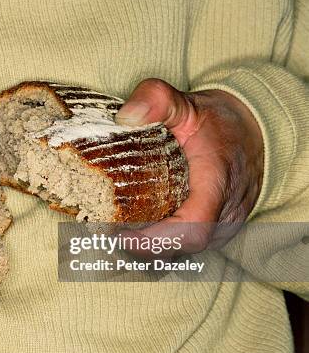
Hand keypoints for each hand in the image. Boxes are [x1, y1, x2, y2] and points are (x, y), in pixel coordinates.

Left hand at [115, 78, 263, 252]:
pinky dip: (156, 243)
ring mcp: (223, 228)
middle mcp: (225, 215)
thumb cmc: (217, 122)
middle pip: (178, 248)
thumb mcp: (185, 103)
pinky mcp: (215, 232)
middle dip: (138, 245)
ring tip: (111, 230)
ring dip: (145, 247)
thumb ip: (157, 100)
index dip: (153, 240)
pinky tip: (132, 230)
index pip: (192, 229)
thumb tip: (126, 116)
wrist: (252, 132)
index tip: (118, 233)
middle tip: (101, 230)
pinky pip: (184, 248)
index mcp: (218, 184)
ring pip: (180, 252)